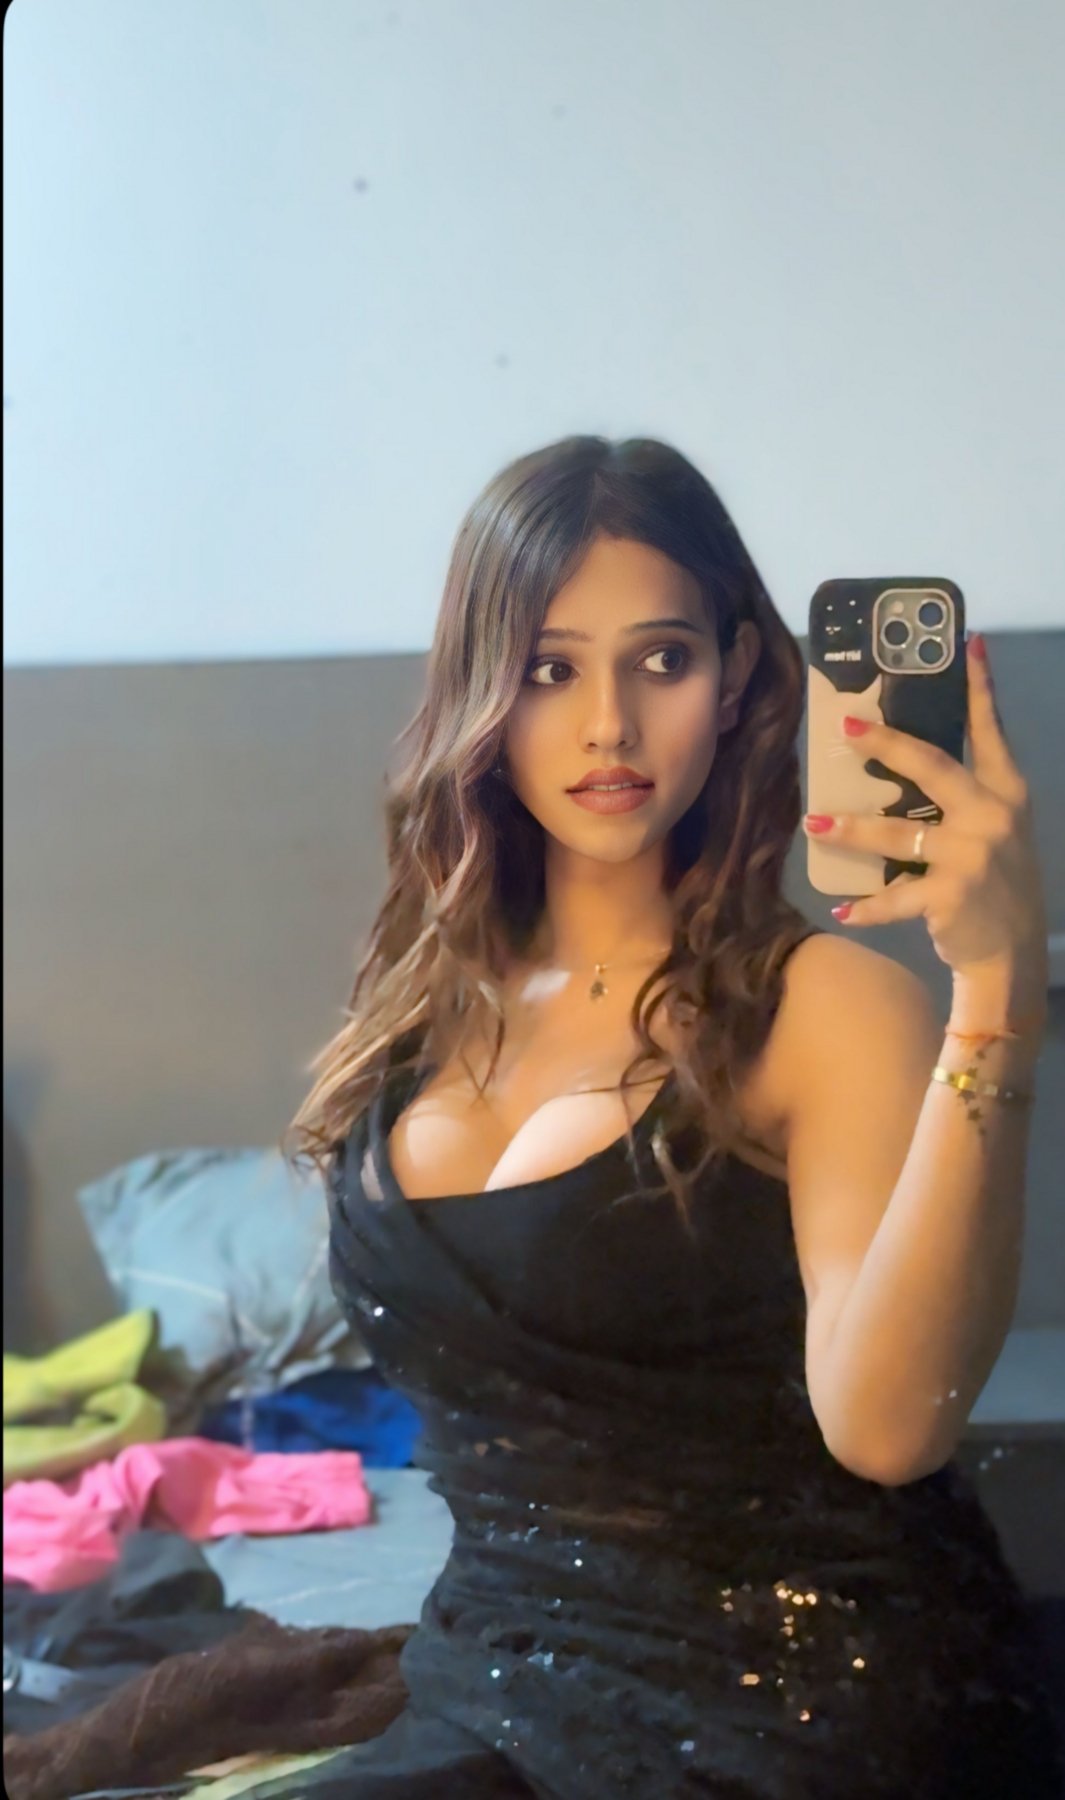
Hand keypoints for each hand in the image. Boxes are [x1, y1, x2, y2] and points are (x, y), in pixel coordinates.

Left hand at [803, 635, 1047, 981]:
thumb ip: (965, 793)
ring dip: (850, 828)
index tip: (968, 644)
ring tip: (813, 821)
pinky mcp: (949, 896)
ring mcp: (971, 856)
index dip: (979, 687)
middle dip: (887, 743)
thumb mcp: (997, 828)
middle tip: (847, 726)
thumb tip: (906, 758)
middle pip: (932, 767)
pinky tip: (841, 909)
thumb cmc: (997, 880)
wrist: (1013, 949)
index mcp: (1006, 791)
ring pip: (897, 832)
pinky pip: (895, 897)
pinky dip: (866, 907)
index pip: (990, 731)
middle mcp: (992, 816)